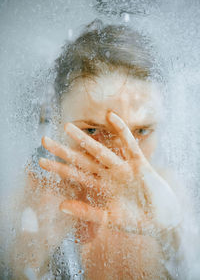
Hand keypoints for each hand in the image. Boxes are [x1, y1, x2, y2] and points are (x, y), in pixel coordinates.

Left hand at [39, 112, 180, 235]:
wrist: (162, 222)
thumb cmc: (136, 222)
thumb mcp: (109, 219)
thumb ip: (86, 212)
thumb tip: (61, 205)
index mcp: (100, 187)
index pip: (74, 175)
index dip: (58, 168)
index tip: (41, 161)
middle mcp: (108, 175)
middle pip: (81, 160)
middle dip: (63, 150)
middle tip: (43, 140)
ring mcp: (122, 168)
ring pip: (99, 150)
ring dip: (84, 139)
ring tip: (66, 127)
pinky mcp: (139, 164)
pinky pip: (130, 145)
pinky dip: (122, 130)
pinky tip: (111, 116)